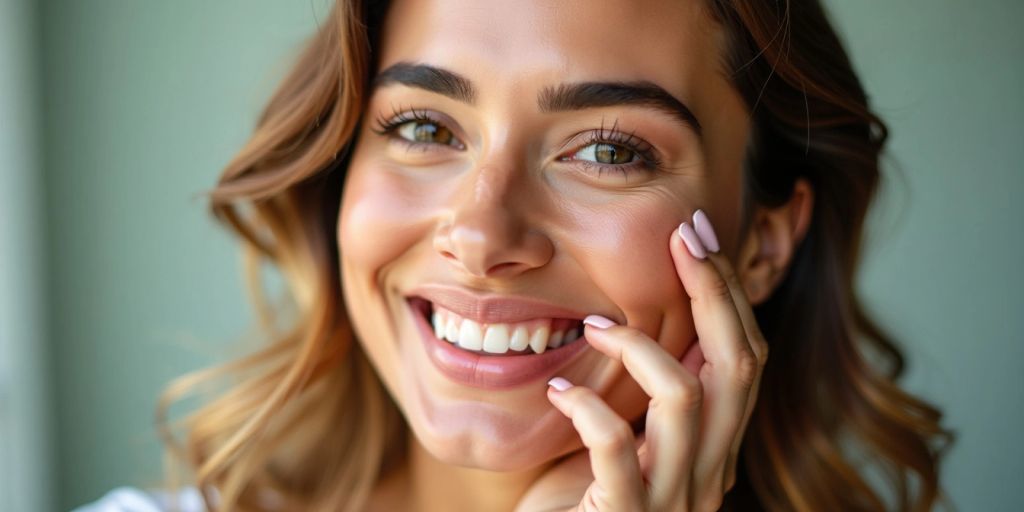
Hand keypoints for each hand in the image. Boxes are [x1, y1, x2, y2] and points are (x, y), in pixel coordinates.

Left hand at [516, 210, 768, 511]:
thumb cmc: (586, 502)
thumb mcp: (628, 436)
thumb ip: (647, 393)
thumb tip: (648, 320)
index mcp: (713, 446)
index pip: (744, 358)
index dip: (728, 292)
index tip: (697, 234)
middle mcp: (709, 471)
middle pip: (737, 365)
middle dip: (713, 290)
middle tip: (681, 237)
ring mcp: (673, 498)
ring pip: (688, 398)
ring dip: (640, 347)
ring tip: (594, 325)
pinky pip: (618, 451)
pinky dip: (587, 409)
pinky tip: (558, 391)